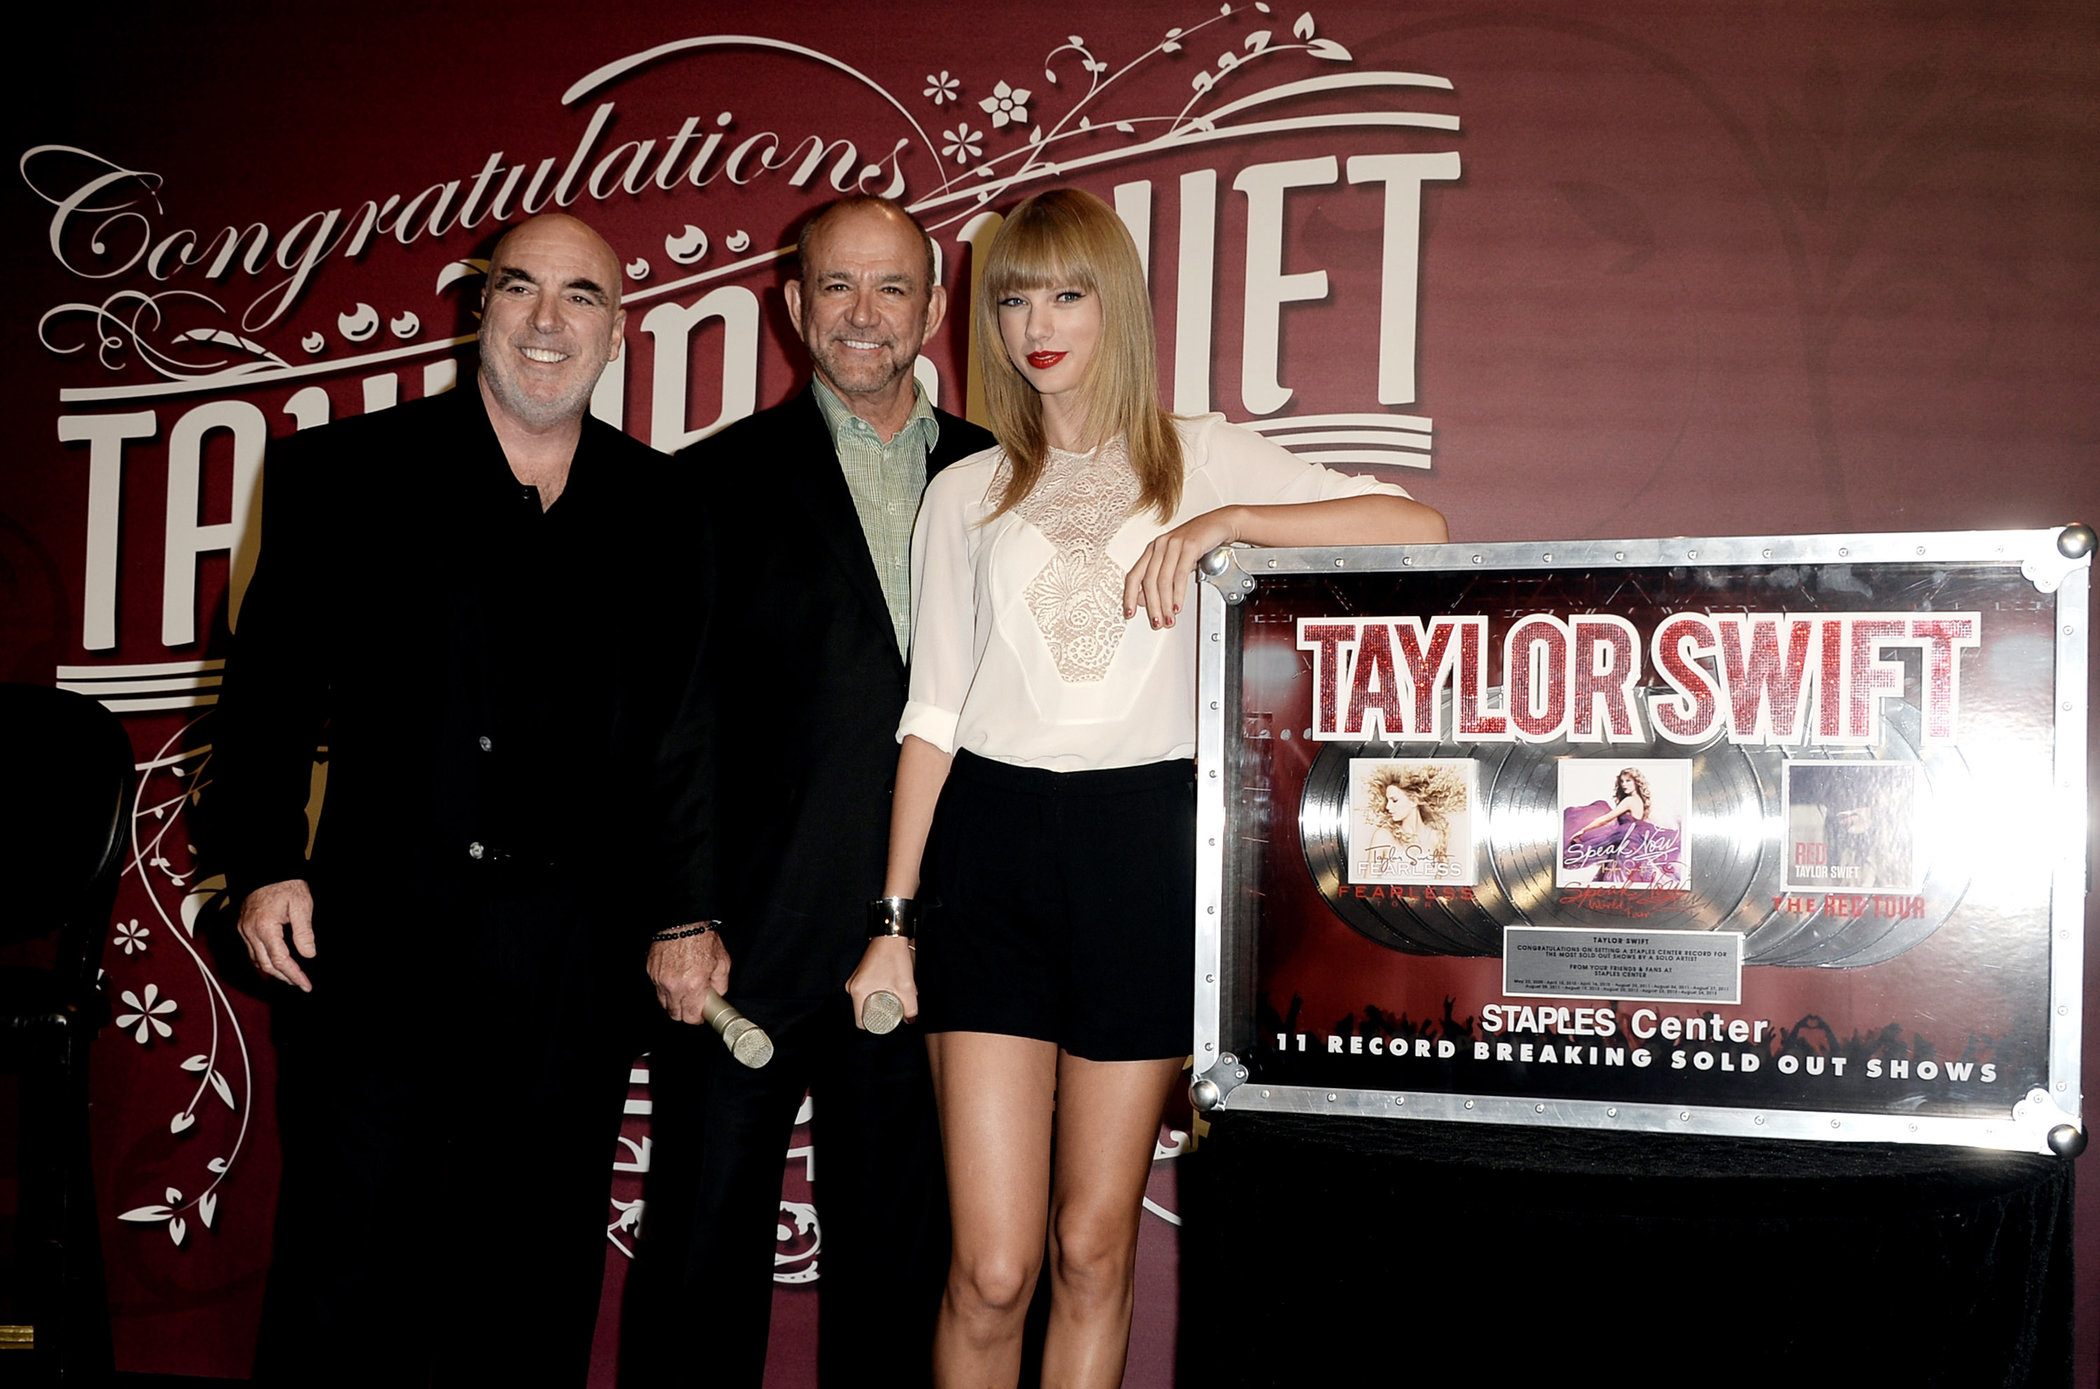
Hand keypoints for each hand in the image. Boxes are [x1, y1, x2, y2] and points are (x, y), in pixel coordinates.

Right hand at [238, 878, 316, 991]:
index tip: (306, 985)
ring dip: (273, 971)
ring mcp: (243, 930)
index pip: (280, 960)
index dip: (294, 975)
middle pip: (266, 965)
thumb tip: (308, 955)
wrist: (266, 869)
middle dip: (284, 977)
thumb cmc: (286, 884)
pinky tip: (276, 962)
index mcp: (264, 927)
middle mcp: (249, 931)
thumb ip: (304, 932)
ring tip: (291, 976)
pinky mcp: (242, 927)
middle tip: (301, 983)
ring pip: (256, 960)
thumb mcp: (301, 905)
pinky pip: (252, 950)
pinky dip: (263, 960)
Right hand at [648, 928, 731, 1025]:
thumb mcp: (722, 963)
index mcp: (693, 985)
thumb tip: (716, 996)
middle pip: (674, 1014)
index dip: (696, 1019)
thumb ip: (721, 985)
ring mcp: (659, 979)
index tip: (700, 1015)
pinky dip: (666, 987)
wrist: (683, 922)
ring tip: (684, 990)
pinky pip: (657, 988)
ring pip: (663, 1002)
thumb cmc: (702, 939)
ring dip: (674, 1001)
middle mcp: (673, 985)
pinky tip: (675, 977)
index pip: (690, 1017)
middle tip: (693, 1004)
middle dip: (684, 1013)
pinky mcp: (651, 971)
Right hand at [846, 936, 916, 1029]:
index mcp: (858, 992)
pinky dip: (879, 993)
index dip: (874, 1026)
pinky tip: (892, 988)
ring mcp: (855, 980)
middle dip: (880, 1014)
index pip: (861, 1021)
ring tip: (896, 997)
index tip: (887, 1023)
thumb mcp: (906, 986)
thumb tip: (910, 1019)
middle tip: (895, 1010)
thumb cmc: (895, 957)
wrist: (892, 935)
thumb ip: (910, 1007)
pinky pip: (867, 991)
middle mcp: (852, 987)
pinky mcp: (860, 974)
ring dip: (881, 1002)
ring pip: (866, 1001)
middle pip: (864, 1011)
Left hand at [1123, 507, 1238, 629]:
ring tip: (1169, 618)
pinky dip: (1178, 593)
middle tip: (1156, 622)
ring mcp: (1174, 544)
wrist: (1220, 523)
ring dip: (1165, 604)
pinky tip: (1178, 605)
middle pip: (1149, 581)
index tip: (1129, 613)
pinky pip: (1180, 574)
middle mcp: (1160, 545)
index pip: (1134, 575)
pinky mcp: (1189, 546)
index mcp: (1153, 549)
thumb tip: (1143, 599)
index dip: (1129, 596)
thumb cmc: (1199, 541)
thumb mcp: (1176, 560)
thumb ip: (1160, 577)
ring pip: (1163, 580)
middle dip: (1152, 606)